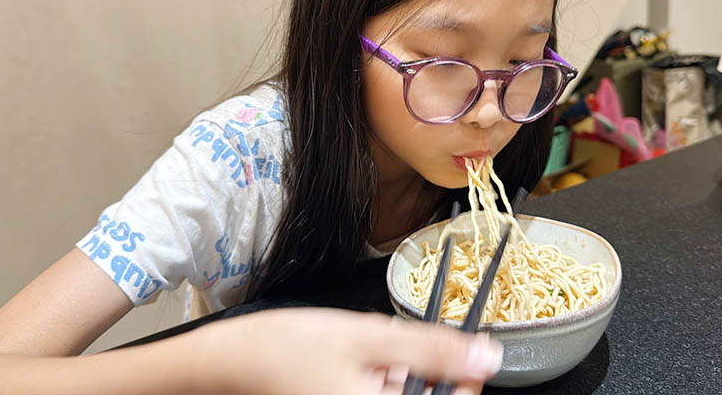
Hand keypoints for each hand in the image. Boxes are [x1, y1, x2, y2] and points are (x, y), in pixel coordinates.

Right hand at [192, 308, 502, 394]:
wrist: (234, 362)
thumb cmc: (288, 348)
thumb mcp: (367, 336)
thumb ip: (431, 349)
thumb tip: (486, 356)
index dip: (464, 378)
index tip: (460, 351)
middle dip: (420, 375)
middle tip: (393, 352)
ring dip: (397, 378)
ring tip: (366, 356)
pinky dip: (377, 385)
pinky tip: (355, 370)